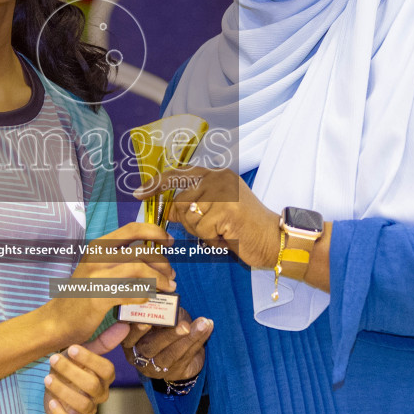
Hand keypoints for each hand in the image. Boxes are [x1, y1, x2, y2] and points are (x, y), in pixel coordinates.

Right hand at [40, 222, 176, 344]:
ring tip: (168, 288)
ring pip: (141, 269)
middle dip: (163, 263)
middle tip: (171, 275)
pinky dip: (145, 296)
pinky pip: (133, 292)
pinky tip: (147, 300)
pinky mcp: (100, 297)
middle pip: (142, 252)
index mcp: (98, 247)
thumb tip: (150, 256)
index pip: (132, 229)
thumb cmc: (80, 295)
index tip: (169, 241)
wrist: (57, 320)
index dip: (155, 232)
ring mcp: (98, 276)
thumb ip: (118, 259)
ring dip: (160, 279)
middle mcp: (98, 257)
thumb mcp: (96, 268)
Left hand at [44, 322, 129, 413]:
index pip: (107, 370)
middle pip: (92, 386)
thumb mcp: (82, 352)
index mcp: (104, 377)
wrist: (53, 385)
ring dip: (63, 390)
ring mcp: (88, 410)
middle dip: (71, 372)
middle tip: (54, 359)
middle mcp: (100, 394)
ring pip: (82, 405)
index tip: (71, 348)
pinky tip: (51, 401)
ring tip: (47, 378)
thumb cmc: (71, 366)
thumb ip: (102, 342)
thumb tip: (125, 325)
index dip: (90, 359)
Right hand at [121, 308, 212, 381]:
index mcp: (130, 342)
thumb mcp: (157, 318)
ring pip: (172, 354)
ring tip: (203, 323)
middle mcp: (140, 357)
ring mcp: (157, 367)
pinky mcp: (176, 372)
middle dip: (168, 336)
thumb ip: (157, 307)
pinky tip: (208, 327)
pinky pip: (188, 356)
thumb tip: (163, 291)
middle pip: (150, 347)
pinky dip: (199, 339)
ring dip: (189, 338)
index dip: (135, 331)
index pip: (128, 338)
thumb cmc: (162, 328)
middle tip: (184, 325)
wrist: (179, 352)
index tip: (146, 322)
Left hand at [138, 165, 279, 269]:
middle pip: (181, 201)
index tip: (138, 193)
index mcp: (217, 175)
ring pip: (189, 216)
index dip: (157, 183)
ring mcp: (224, 192)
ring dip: (201, 231)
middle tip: (211, 229)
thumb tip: (169, 209)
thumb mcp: (217, 211)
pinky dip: (211, 239)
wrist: (274, 239)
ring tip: (221, 231)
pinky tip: (227, 236)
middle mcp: (219, 178)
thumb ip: (194, 205)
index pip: (179, 173)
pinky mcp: (227, 209)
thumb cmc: (244, 228)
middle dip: (190, 222)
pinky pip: (201, 229)